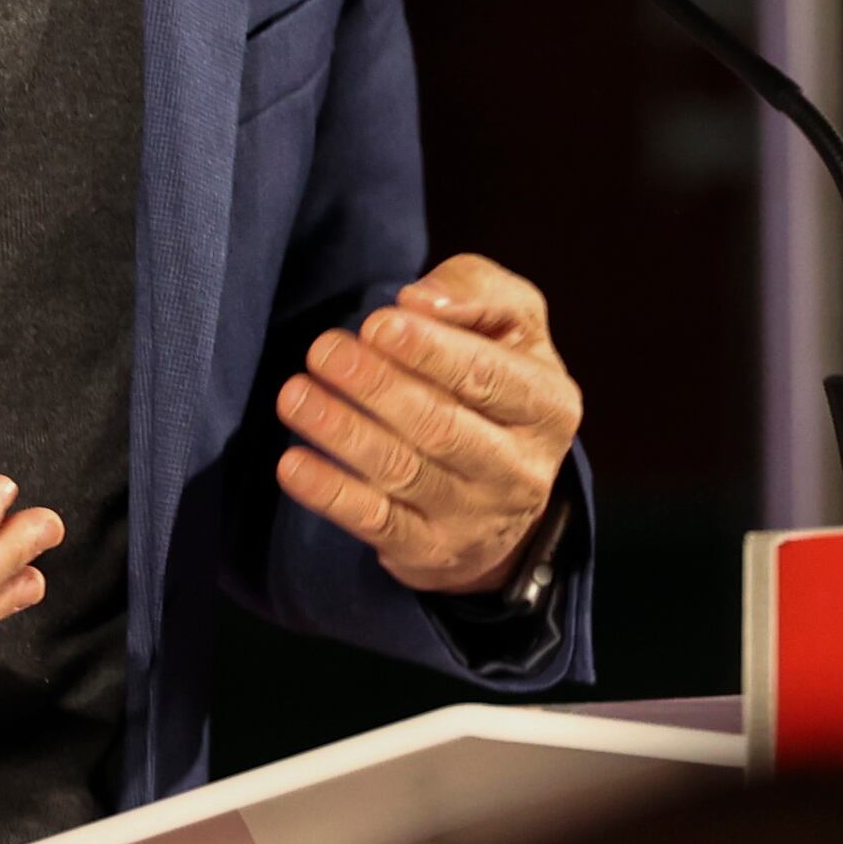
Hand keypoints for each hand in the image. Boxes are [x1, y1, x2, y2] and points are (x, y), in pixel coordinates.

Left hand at [271, 254, 579, 596]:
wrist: (506, 493)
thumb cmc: (497, 379)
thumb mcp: (511, 323)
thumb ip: (474, 291)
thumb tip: (419, 301)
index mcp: (549, 405)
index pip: (489, 376)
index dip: (432, 351)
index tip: (377, 324)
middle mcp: (521, 469)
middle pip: (442, 427)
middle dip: (378, 386)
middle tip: (323, 351)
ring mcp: (476, 517)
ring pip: (403, 472)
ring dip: (342, 432)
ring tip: (294, 396)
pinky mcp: (431, 552)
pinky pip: (376, 523)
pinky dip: (331, 494)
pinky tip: (293, 464)